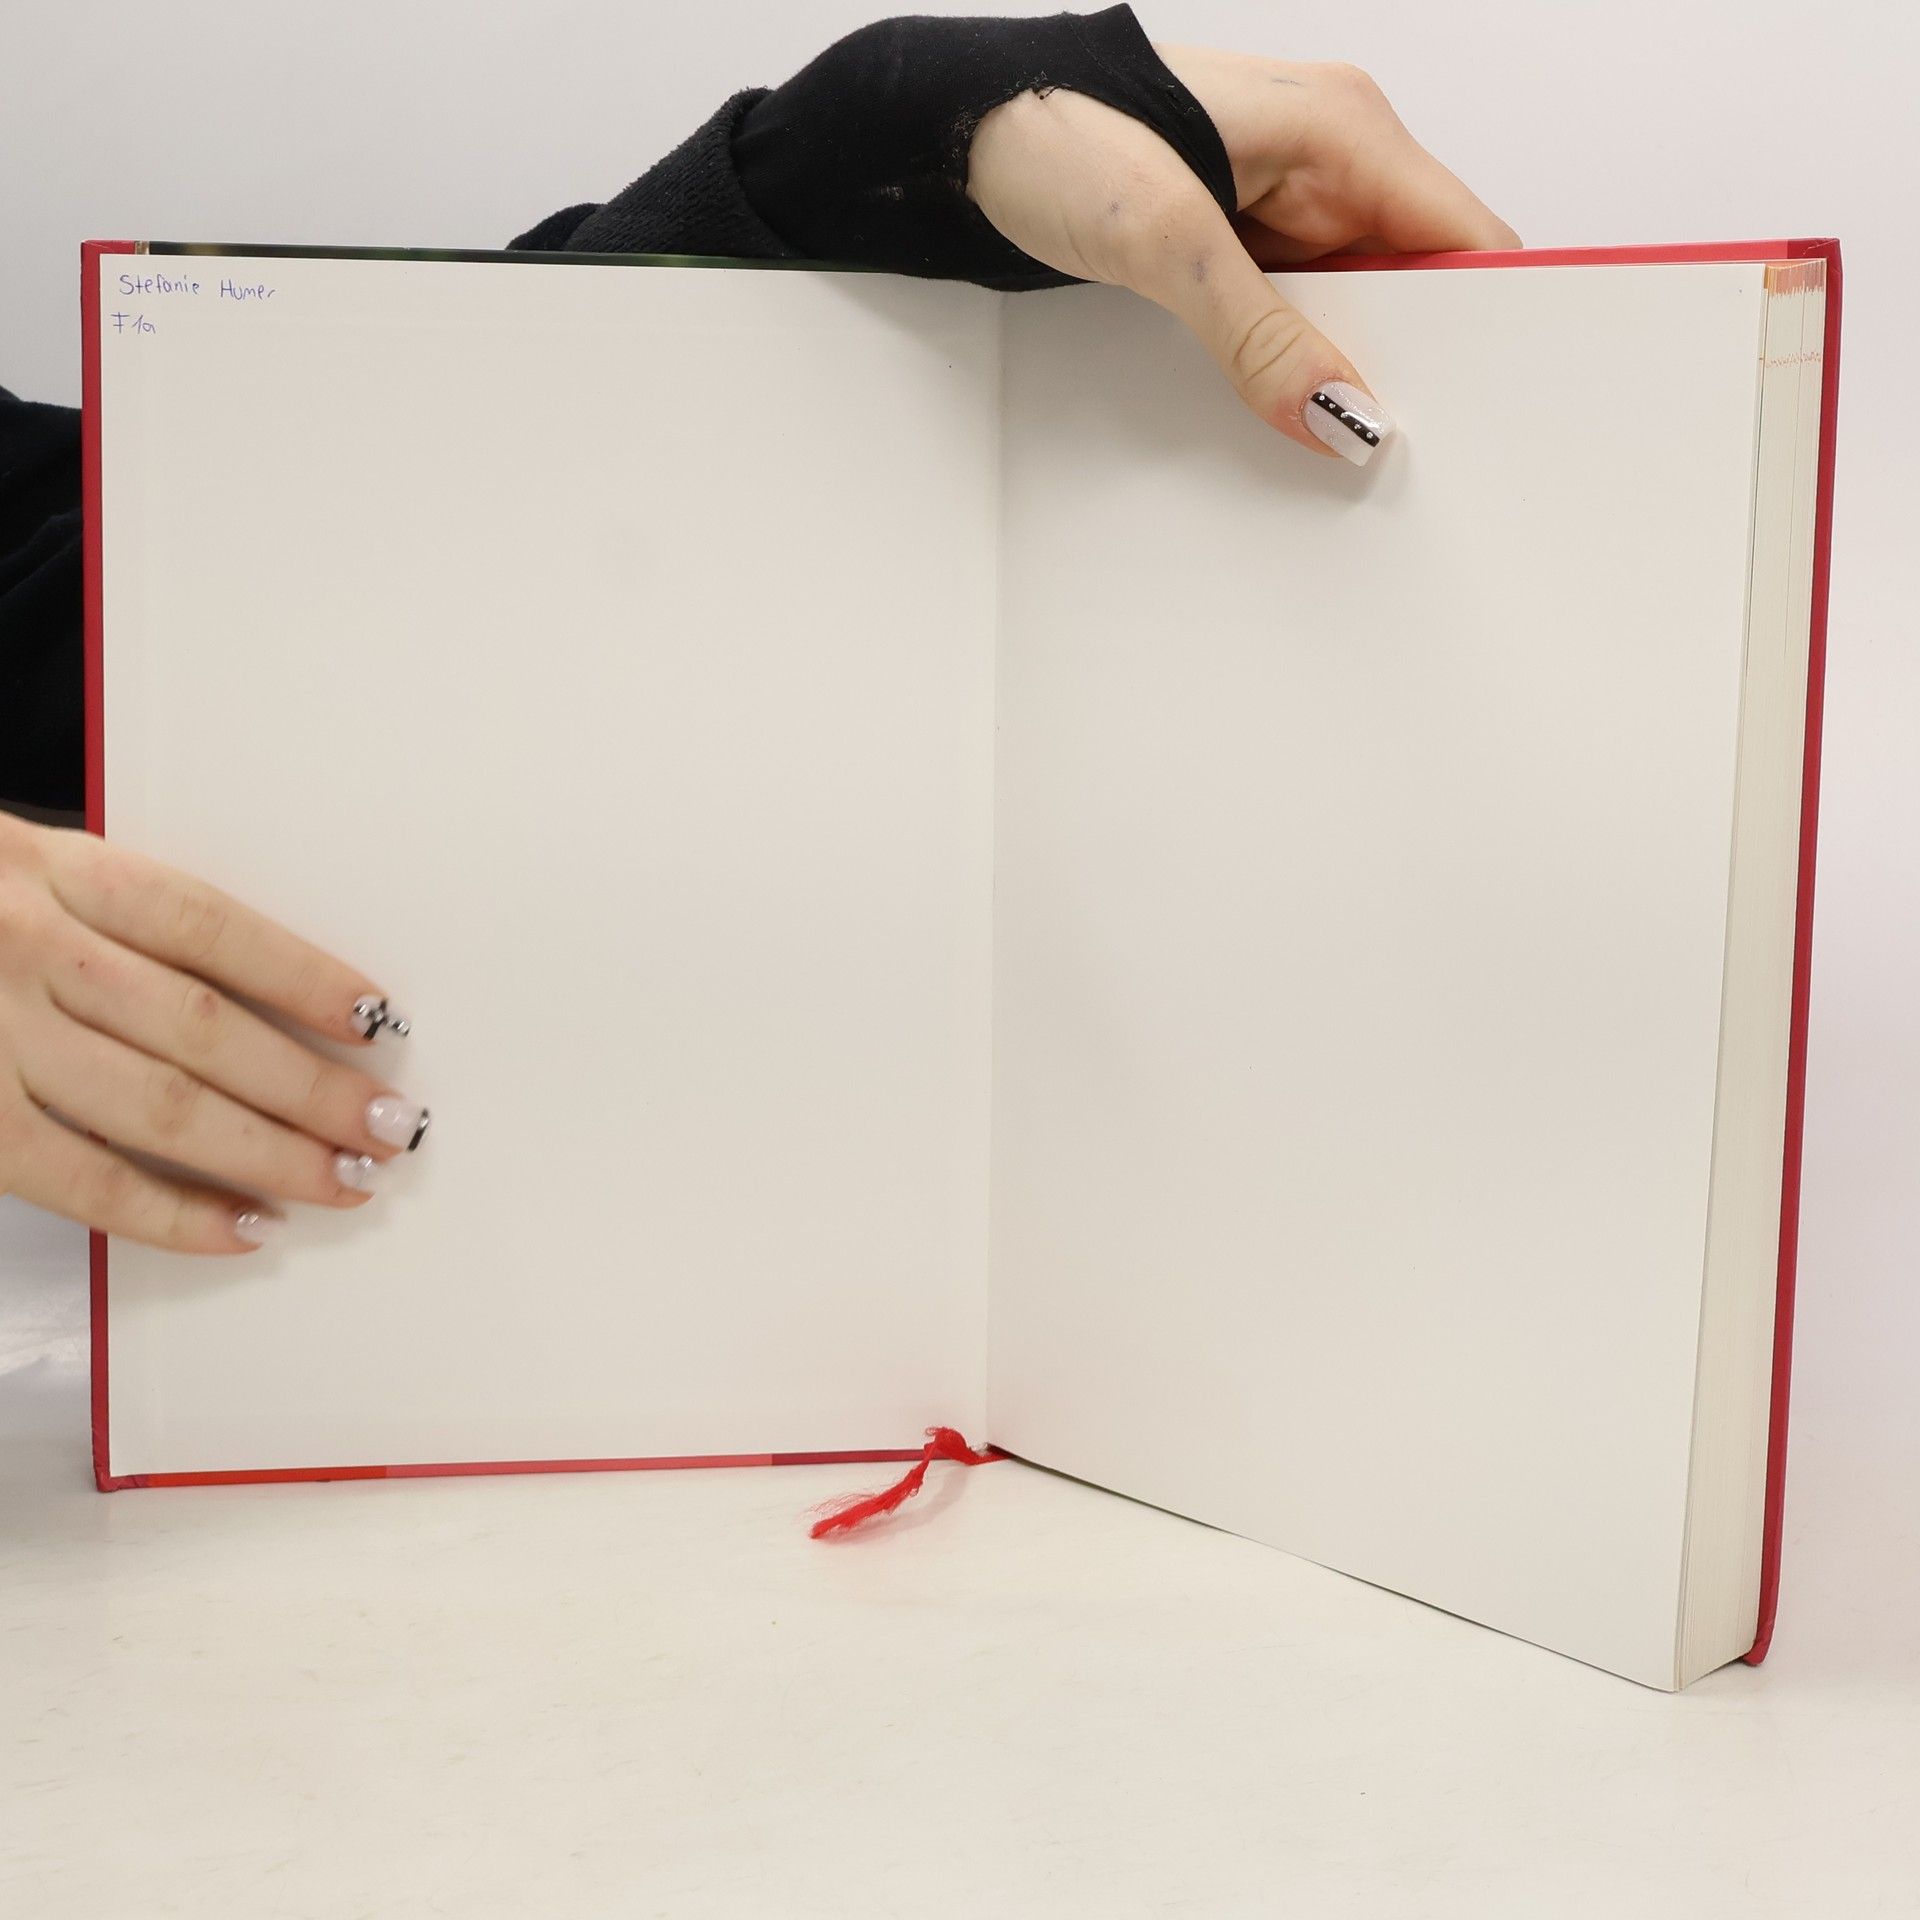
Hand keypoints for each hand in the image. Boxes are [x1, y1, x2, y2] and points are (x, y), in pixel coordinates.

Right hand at [0, 812, 426, 1253]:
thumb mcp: (25, 870)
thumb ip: (124, 920)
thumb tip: (271, 998)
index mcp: (57, 871)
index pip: (209, 926)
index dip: (304, 977)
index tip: (382, 1021)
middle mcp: (26, 949)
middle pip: (202, 1028)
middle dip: (310, 1088)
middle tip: (391, 1129)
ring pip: (157, 1107)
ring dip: (267, 1154)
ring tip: (346, 1180)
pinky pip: (79, 1180)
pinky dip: (170, 1213)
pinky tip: (244, 1229)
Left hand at [967, 50, 1518, 461]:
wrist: (963, 132)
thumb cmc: (1055, 133)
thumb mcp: (1166, 239)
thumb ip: (1258, 332)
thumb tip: (1337, 411)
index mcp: (1344, 129)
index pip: (1465, 236)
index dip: (1493, 320)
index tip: (1490, 407)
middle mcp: (1330, 160)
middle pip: (1418, 280)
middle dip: (1416, 359)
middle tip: (1406, 449)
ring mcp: (1284, 202)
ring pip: (1357, 304)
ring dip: (1347, 367)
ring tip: (1345, 440)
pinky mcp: (1240, 241)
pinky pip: (1297, 312)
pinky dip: (1296, 360)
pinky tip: (1290, 407)